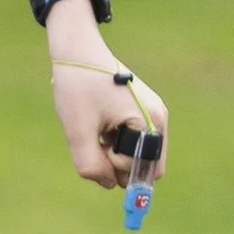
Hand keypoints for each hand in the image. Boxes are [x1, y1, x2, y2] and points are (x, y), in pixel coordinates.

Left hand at [48, 57, 169, 190]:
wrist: (75, 49)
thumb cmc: (77, 86)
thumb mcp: (78, 131)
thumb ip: (92, 165)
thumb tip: (109, 184)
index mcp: (151, 121)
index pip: (147, 170)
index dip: (119, 169)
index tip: (99, 147)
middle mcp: (157, 117)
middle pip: (141, 163)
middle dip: (114, 160)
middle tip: (94, 138)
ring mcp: (149, 113)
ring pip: (132, 153)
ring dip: (110, 150)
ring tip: (93, 127)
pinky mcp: (138, 110)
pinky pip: (128, 140)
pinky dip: (110, 140)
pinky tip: (95, 123)